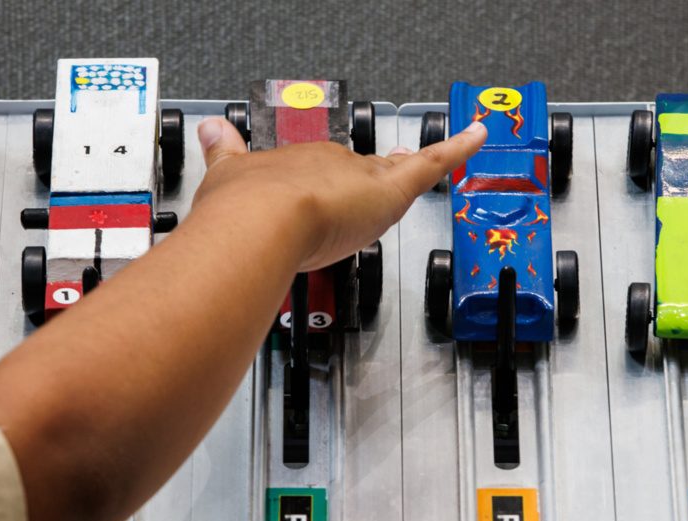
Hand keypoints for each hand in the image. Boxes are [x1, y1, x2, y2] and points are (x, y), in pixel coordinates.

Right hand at [191, 116, 486, 270]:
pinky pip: (433, 163)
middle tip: (397, 168)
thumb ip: (223, 155)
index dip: (330, 179)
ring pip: (397, 169)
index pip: (321, 171)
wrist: (259, 223)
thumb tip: (210, 132)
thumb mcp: (225, 177)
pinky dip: (458, 148)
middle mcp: (330, 165)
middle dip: (376, 175)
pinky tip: (477, 135)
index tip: (334, 186)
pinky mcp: (390, 191)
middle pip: (361, 169)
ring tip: (444, 153)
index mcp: (294, 163)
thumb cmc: (241, 213)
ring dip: (415, 165)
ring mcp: (360, 178)